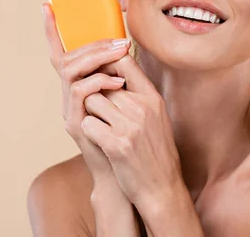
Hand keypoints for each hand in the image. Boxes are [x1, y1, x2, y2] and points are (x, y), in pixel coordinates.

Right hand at [41, 3, 130, 183]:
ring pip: (71, 71)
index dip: (52, 31)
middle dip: (93, 45)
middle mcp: (68, 96)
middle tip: (120, 42)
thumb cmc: (124, 132)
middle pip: (68, 59)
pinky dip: (99, 81)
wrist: (122, 168)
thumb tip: (125, 47)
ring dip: (96, 58)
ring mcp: (69, 110)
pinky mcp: (75, 123)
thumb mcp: (121, 98)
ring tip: (120, 55)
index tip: (46, 6)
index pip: (60, 54)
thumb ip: (116, 74)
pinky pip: (79, 92)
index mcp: (77, 87)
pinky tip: (119, 81)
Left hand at [79, 53, 184, 211]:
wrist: (162, 188)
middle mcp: (142, 107)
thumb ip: (138, 93)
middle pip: (102, 82)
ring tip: (101, 126)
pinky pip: (88, 124)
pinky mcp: (117, 144)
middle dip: (96, 95)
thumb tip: (115, 70)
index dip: (107, 64)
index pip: (124, 61)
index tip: (101, 77)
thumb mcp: (155, 115)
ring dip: (90, 112)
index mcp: (152, 97)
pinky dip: (88, 131)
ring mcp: (130, 126)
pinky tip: (99, 140)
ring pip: (91, 101)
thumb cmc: (155, 151)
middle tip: (101, 112)